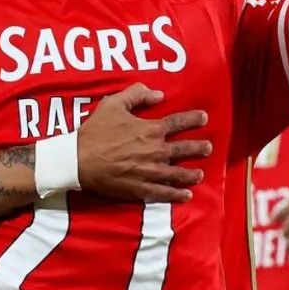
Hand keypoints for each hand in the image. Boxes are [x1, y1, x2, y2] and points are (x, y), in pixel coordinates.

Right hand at [78, 83, 211, 203]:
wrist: (79, 160)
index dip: (194, 119)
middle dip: (199, 148)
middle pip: (184, 149)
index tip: (204, 117)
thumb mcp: (113, 104)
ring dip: (191, 173)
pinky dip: (177, 194)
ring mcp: (151, 172)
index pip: (179, 123)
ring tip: (200, 173)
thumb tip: (158, 94)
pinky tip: (186, 195)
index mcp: (151, 130)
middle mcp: (156, 151)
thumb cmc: (95, 131)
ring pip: (179, 174)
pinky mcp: (142, 189)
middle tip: (208, 147)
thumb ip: (137, 94)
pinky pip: (164, 193)